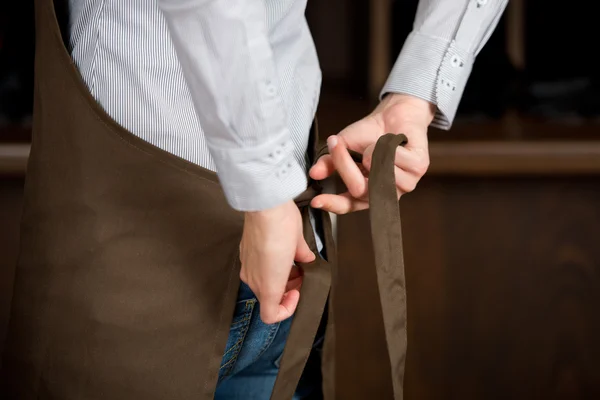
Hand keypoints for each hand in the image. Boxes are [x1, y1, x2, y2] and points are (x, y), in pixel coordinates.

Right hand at [240, 200, 315, 323]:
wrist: (265, 206)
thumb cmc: (282, 228)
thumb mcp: (300, 247)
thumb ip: (303, 258)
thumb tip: (305, 259)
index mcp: (268, 285)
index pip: (271, 315)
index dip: (287, 309)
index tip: (298, 292)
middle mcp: (253, 280)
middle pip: (269, 298)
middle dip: (287, 290)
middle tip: (300, 276)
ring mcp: (246, 266)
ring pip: (262, 284)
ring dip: (278, 278)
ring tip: (293, 263)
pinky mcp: (244, 253)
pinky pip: (255, 269)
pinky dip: (268, 266)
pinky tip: (280, 251)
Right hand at [309, 94, 434, 213]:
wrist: (394, 113)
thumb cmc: (369, 134)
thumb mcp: (343, 147)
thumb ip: (330, 162)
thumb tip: (314, 173)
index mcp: (366, 192)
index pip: (348, 206)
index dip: (332, 204)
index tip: (316, 200)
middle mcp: (385, 193)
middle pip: (359, 189)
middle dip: (344, 165)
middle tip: (335, 145)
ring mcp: (404, 184)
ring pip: (379, 176)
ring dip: (372, 153)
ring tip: (375, 143)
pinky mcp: (418, 170)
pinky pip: (395, 161)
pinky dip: (389, 146)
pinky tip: (393, 141)